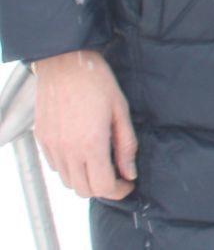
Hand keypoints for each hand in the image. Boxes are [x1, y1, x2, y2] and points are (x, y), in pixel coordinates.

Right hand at [31, 49, 136, 199]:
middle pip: (83, 190)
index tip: (128, 183)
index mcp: (91, 144)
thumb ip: (126, 145)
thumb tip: (130, 172)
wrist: (64, 63)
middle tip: (117, 175)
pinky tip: (82, 152)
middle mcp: (67, 150)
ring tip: (100, 163)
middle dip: (103, 188)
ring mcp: (52, 147)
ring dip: (85, 179)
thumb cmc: (97, 82)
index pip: (102, 186)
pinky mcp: (42, 140)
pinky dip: (70, 168)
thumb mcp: (120, 110)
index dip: (119, 190)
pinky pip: (55, 166)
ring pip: (67, 181)